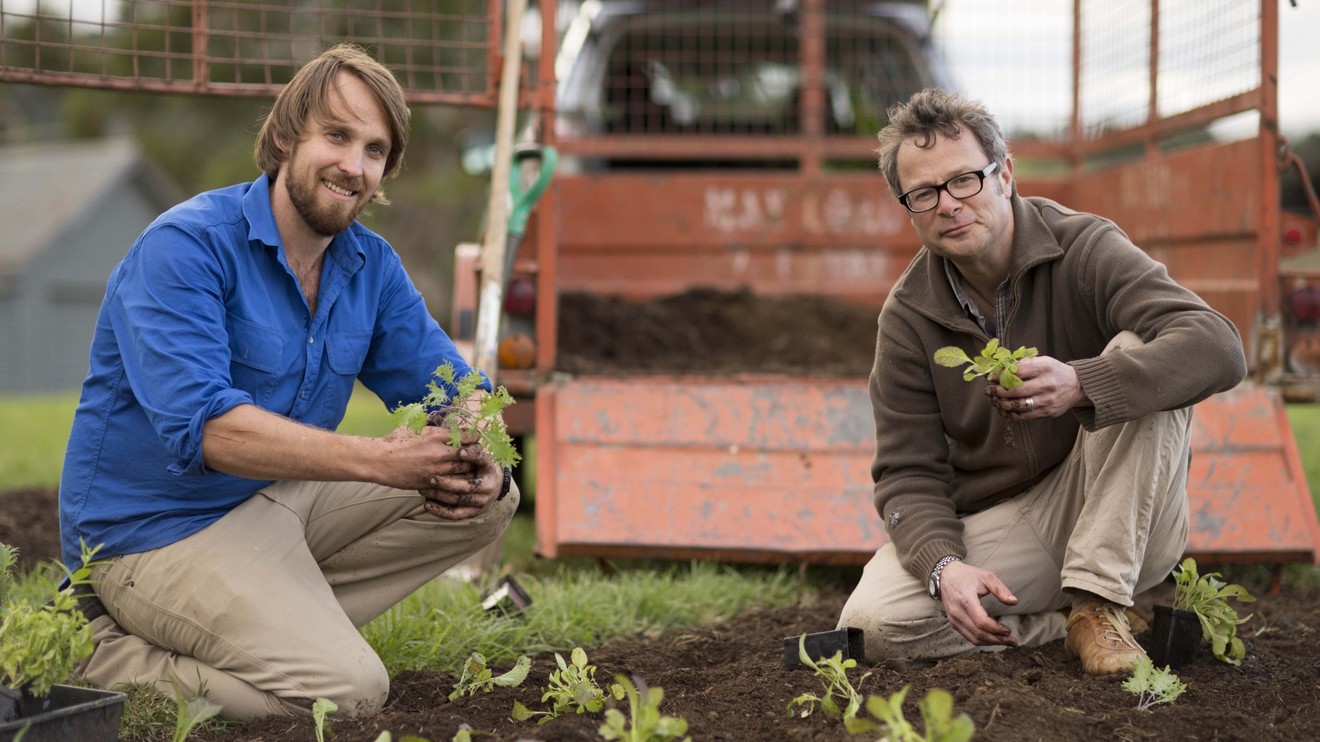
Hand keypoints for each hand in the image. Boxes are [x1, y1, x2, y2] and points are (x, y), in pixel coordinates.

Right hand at [380, 427, 500, 519]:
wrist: (378, 460)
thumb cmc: (395, 441)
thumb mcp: (415, 427)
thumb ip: (433, 427)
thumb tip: (445, 424)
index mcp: (436, 435)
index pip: (467, 436)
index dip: (475, 438)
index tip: (476, 439)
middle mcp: (439, 453)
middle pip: (470, 455)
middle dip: (476, 455)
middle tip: (477, 456)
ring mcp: (435, 470)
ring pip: (464, 471)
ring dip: (469, 469)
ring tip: (470, 468)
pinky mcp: (429, 483)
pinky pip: (451, 485)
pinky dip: (458, 482)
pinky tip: (459, 481)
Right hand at [938, 561, 1018, 646]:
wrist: (945, 575)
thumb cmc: (967, 575)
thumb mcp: (986, 577)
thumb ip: (1000, 589)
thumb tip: (1014, 602)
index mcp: (966, 600)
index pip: (982, 622)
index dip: (997, 629)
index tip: (1008, 630)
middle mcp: (958, 612)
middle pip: (979, 633)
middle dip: (998, 640)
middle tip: (1012, 641)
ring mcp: (954, 618)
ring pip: (973, 638)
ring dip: (991, 643)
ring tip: (1005, 641)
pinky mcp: (953, 622)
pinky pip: (968, 636)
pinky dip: (982, 640)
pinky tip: (992, 639)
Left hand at [985, 355, 1087, 419]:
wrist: (1077, 386)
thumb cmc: (1055, 372)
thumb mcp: (1043, 361)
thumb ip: (1024, 364)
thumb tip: (1000, 368)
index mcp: (1044, 368)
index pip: (1016, 372)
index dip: (1000, 375)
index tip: (991, 376)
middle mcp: (1046, 384)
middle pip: (1015, 390)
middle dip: (998, 391)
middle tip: (989, 390)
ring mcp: (1047, 400)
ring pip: (1018, 405)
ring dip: (1002, 404)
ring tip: (995, 400)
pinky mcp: (1047, 412)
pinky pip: (1024, 416)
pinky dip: (1011, 414)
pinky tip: (1005, 409)